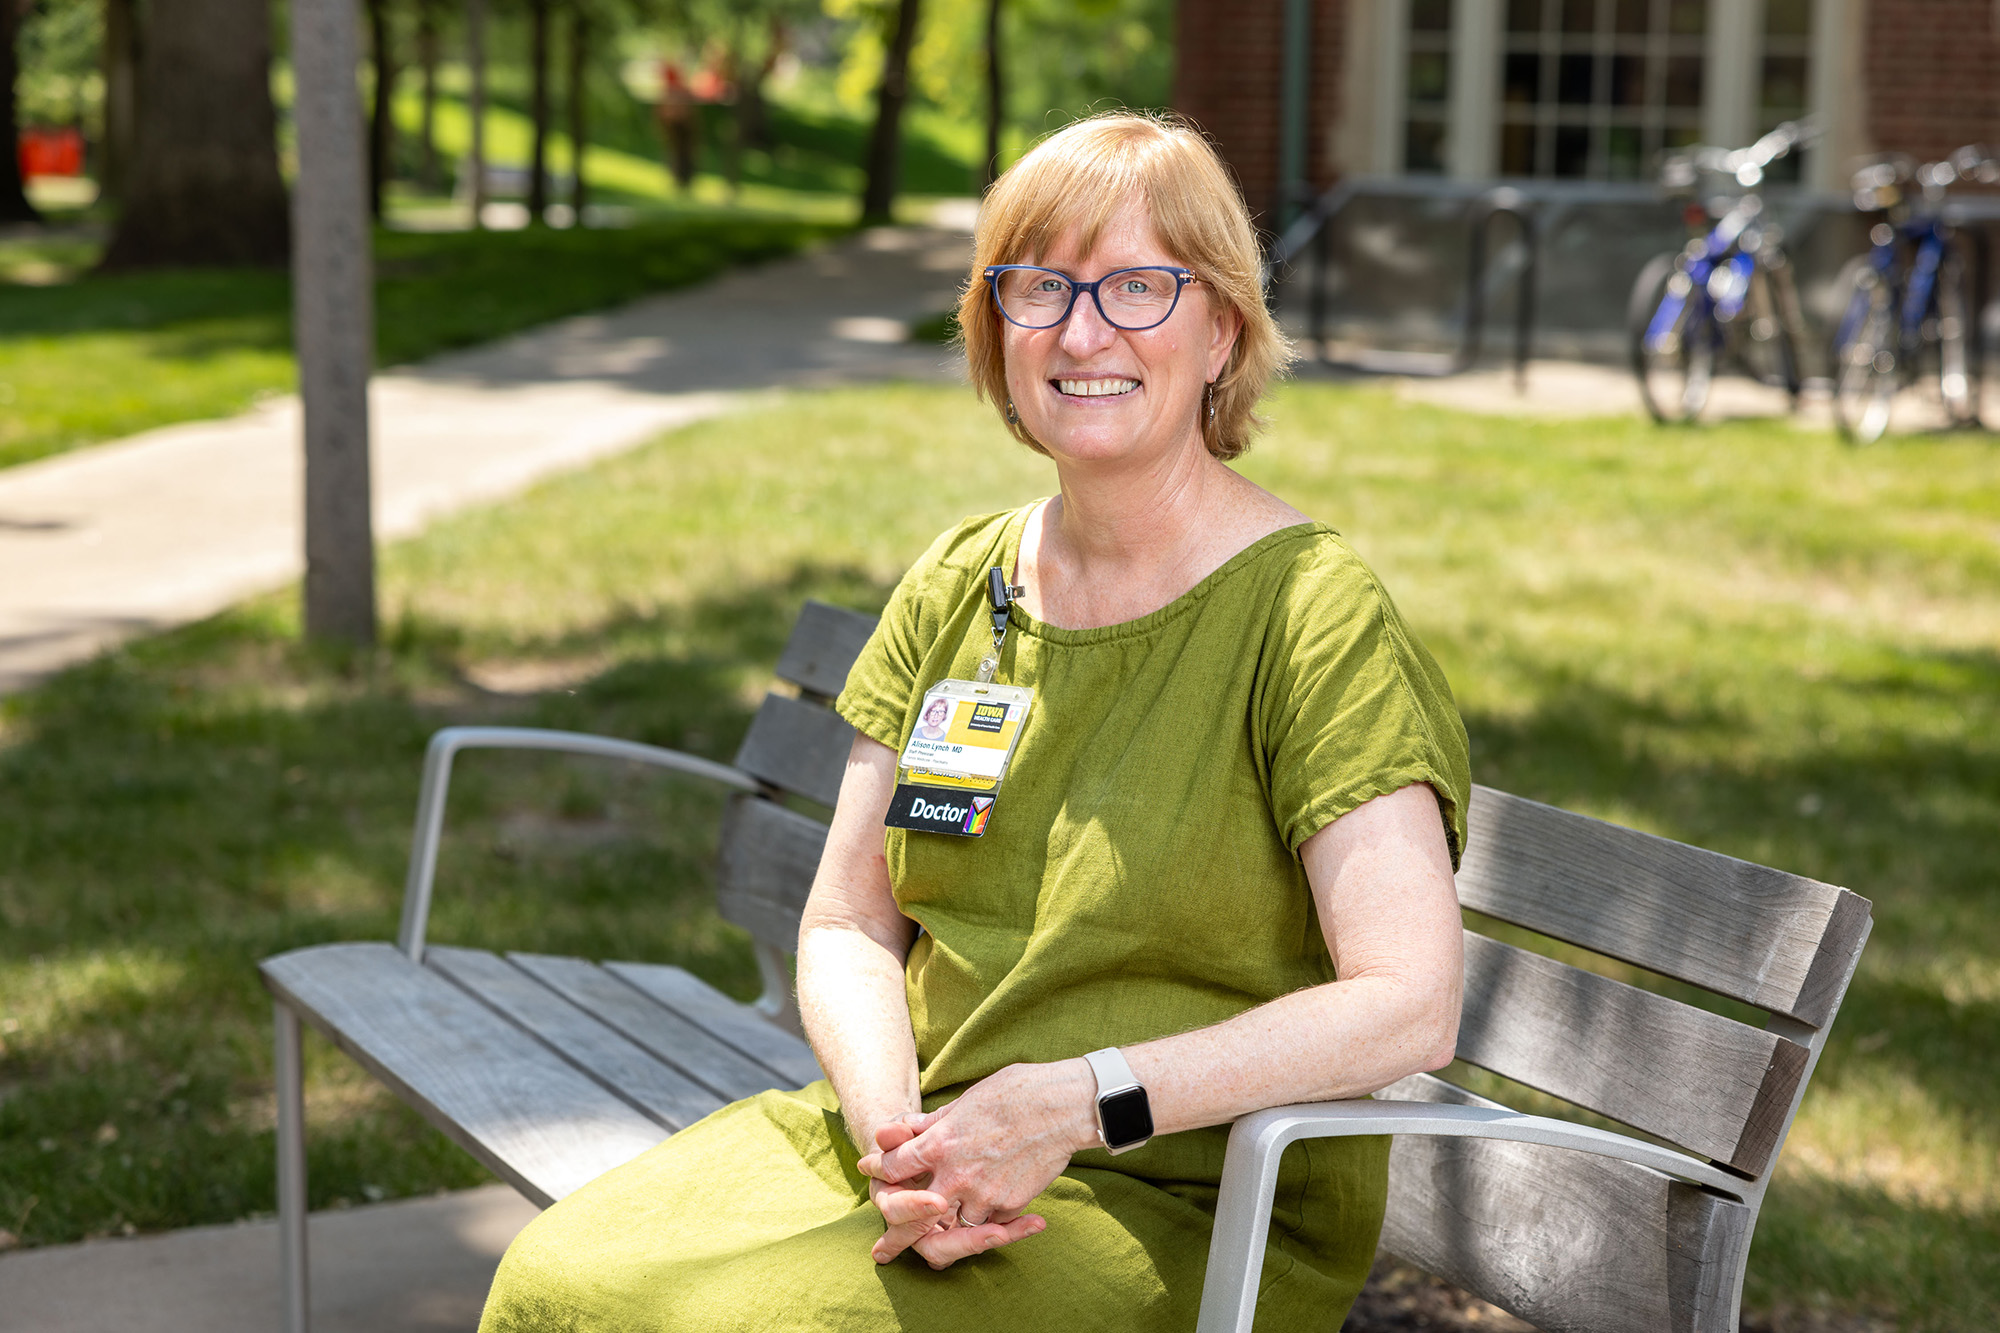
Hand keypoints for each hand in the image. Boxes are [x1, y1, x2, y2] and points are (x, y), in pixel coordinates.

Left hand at [858, 1061, 1092, 1267]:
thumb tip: (903, 1130)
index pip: (895, 1165)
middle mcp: (955, 1174)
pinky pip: (988, 1222)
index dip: (879, 1168)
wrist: (1062, 1108)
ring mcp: (982, 1194)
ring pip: (952, 1224)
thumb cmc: (1015, 1093)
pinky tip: (988, 1213)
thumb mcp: (966, 1101)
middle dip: (895, 1234)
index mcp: (940, 1143)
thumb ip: (933, 1123)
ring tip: (941, 1235)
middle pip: (913, 1215)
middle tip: (882, 1250)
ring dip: (948, 1226)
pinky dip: (985, 1221)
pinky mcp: (1008, 1205)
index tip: (871, 1171)